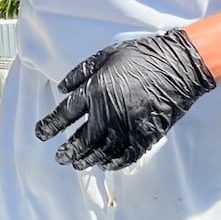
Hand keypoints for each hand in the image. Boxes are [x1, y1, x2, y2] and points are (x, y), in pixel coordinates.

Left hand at [34, 29, 215, 170]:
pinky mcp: (146, 135)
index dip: (51, 125)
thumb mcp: (106, 55)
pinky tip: (105, 164)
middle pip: (82, 139)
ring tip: (78, 164)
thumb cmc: (142, 56)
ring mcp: (128, 126)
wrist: (178, 65)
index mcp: (96, 90)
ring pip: (102, 151)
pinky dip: (113, 163)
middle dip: (68, 151)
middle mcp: (108, 112)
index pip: (66, 113)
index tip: (41, 134)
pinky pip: (126, 156)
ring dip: (88, 159)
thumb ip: (81, 72)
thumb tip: (62, 89)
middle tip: (60, 158)